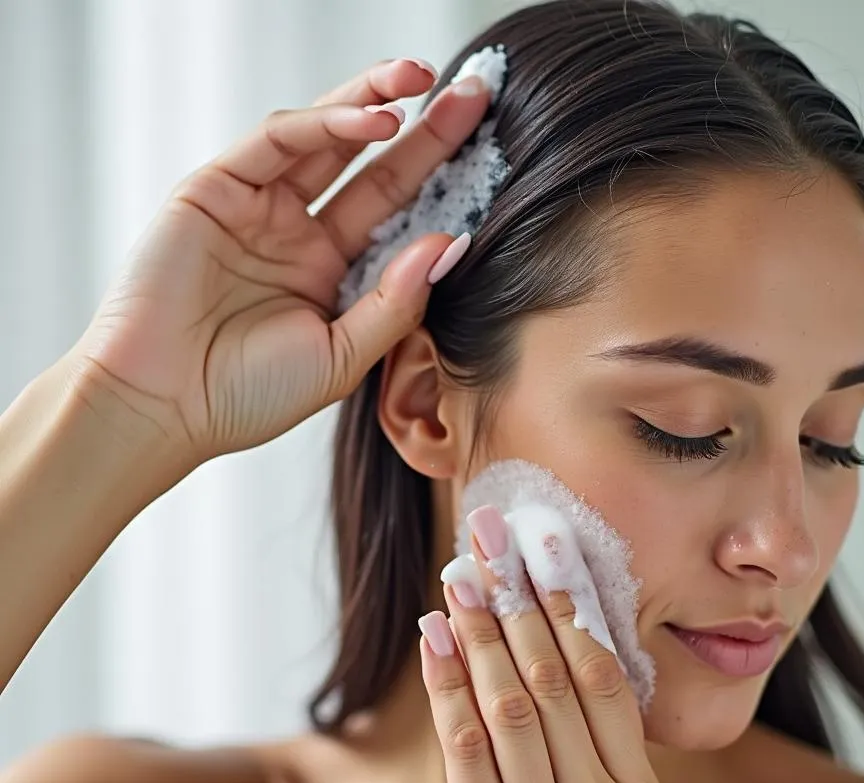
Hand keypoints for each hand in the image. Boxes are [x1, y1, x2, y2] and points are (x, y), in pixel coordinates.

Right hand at [68, 58, 489, 466]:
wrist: (163, 407)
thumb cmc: (248, 397)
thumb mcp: (341, 358)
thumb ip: (395, 304)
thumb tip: (450, 244)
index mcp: (333, 275)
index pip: (398, 214)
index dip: (441, 179)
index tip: (489, 147)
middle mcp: (300, 235)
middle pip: (373, 168)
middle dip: (423, 128)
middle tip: (474, 93)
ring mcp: (259, 209)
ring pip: (325, 139)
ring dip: (373, 103)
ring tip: (424, 82)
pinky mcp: (215, 189)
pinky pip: (275, 143)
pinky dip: (321, 124)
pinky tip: (372, 119)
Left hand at [417, 505, 667, 782]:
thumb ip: (583, 747)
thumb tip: (547, 642)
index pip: (608, 678)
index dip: (575, 603)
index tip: (549, 542)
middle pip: (561, 677)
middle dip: (524, 596)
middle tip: (497, 532)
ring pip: (514, 704)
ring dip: (481, 630)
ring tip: (459, 573)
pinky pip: (467, 749)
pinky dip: (447, 685)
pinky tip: (432, 638)